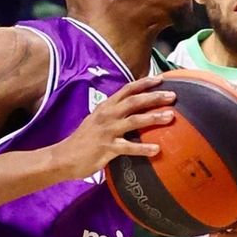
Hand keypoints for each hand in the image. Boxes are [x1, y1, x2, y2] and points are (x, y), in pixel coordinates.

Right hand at [52, 83, 176, 180]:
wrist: (64, 157)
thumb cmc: (83, 139)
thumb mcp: (96, 120)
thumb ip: (113, 113)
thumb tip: (131, 110)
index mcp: (105, 107)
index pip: (127, 90)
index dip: (144, 83)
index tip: (161, 79)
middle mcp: (107, 115)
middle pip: (134, 102)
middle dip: (154, 97)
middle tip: (172, 95)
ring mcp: (107, 131)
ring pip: (135, 121)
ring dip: (154, 118)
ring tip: (171, 117)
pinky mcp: (107, 148)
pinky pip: (129, 148)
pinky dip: (144, 148)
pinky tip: (157, 150)